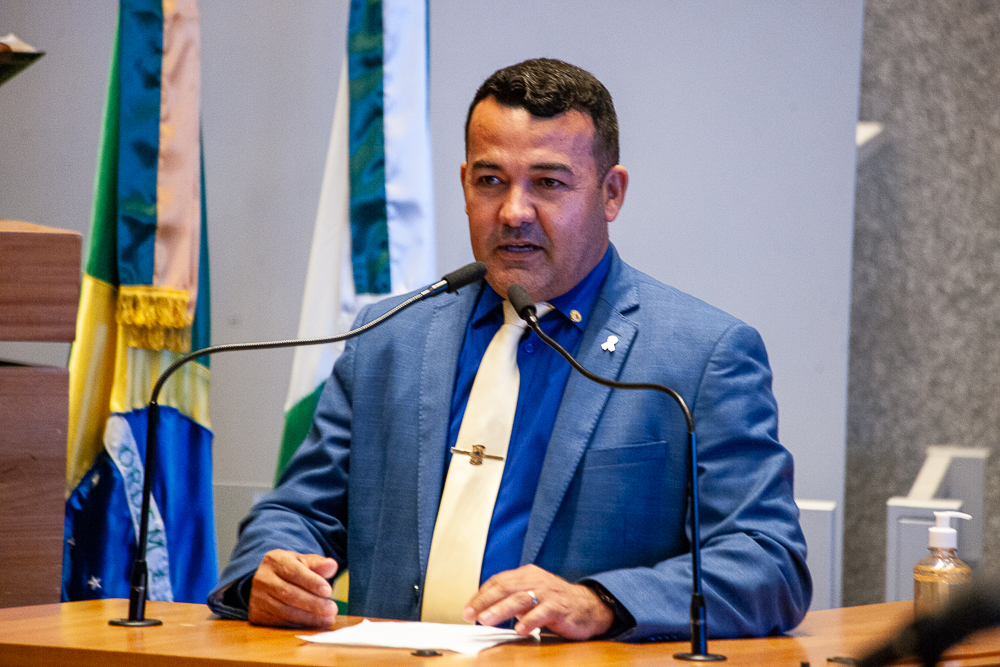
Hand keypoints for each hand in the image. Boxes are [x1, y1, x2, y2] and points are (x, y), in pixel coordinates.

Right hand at [248, 549, 338, 627]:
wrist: (267, 581)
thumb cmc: (290, 570)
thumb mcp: (303, 562)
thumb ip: (318, 564)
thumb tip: (332, 566)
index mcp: (275, 560)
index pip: (294, 572)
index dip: (312, 582)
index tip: (328, 591)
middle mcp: (262, 579)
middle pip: (289, 594)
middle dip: (313, 603)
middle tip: (332, 609)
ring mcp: (257, 598)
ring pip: (285, 611)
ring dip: (309, 617)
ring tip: (327, 619)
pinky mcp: (257, 615)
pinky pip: (280, 622)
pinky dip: (299, 625)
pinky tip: (314, 624)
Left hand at [463, 564, 613, 639]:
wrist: (589, 605)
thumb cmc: (556, 602)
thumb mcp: (531, 595)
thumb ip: (511, 599)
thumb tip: (484, 609)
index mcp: (527, 575)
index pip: (498, 581)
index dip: (481, 595)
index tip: (468, 609)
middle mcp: (536, 580)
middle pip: (505, 588)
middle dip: (485, 602)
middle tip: (471, 614)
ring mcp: (548, 593)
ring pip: (520, 599)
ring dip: (500, 610)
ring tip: (486, 620)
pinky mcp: (559, 607)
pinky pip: (542, 612)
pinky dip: (529, 621)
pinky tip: (520, 629)